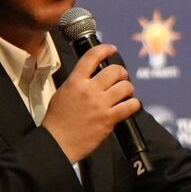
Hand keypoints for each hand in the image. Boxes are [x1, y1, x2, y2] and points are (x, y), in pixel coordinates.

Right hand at [42, 44, 141, 163]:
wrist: (57, 142)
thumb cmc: (57, 120)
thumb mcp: (62, 93)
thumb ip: (76, 83)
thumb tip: (89, 77)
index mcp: (76, 81)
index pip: (92, 57)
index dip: (105, 49)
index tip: (112, 49)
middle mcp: (90, 90)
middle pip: (114, 71)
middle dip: (121, 73)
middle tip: (121, 77)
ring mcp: (101, 105)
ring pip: (125, 87)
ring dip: (128, 88)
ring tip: (126, 93)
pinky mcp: (109, 119)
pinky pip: (130, 106)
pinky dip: (134, 104)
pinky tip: (131, 105)